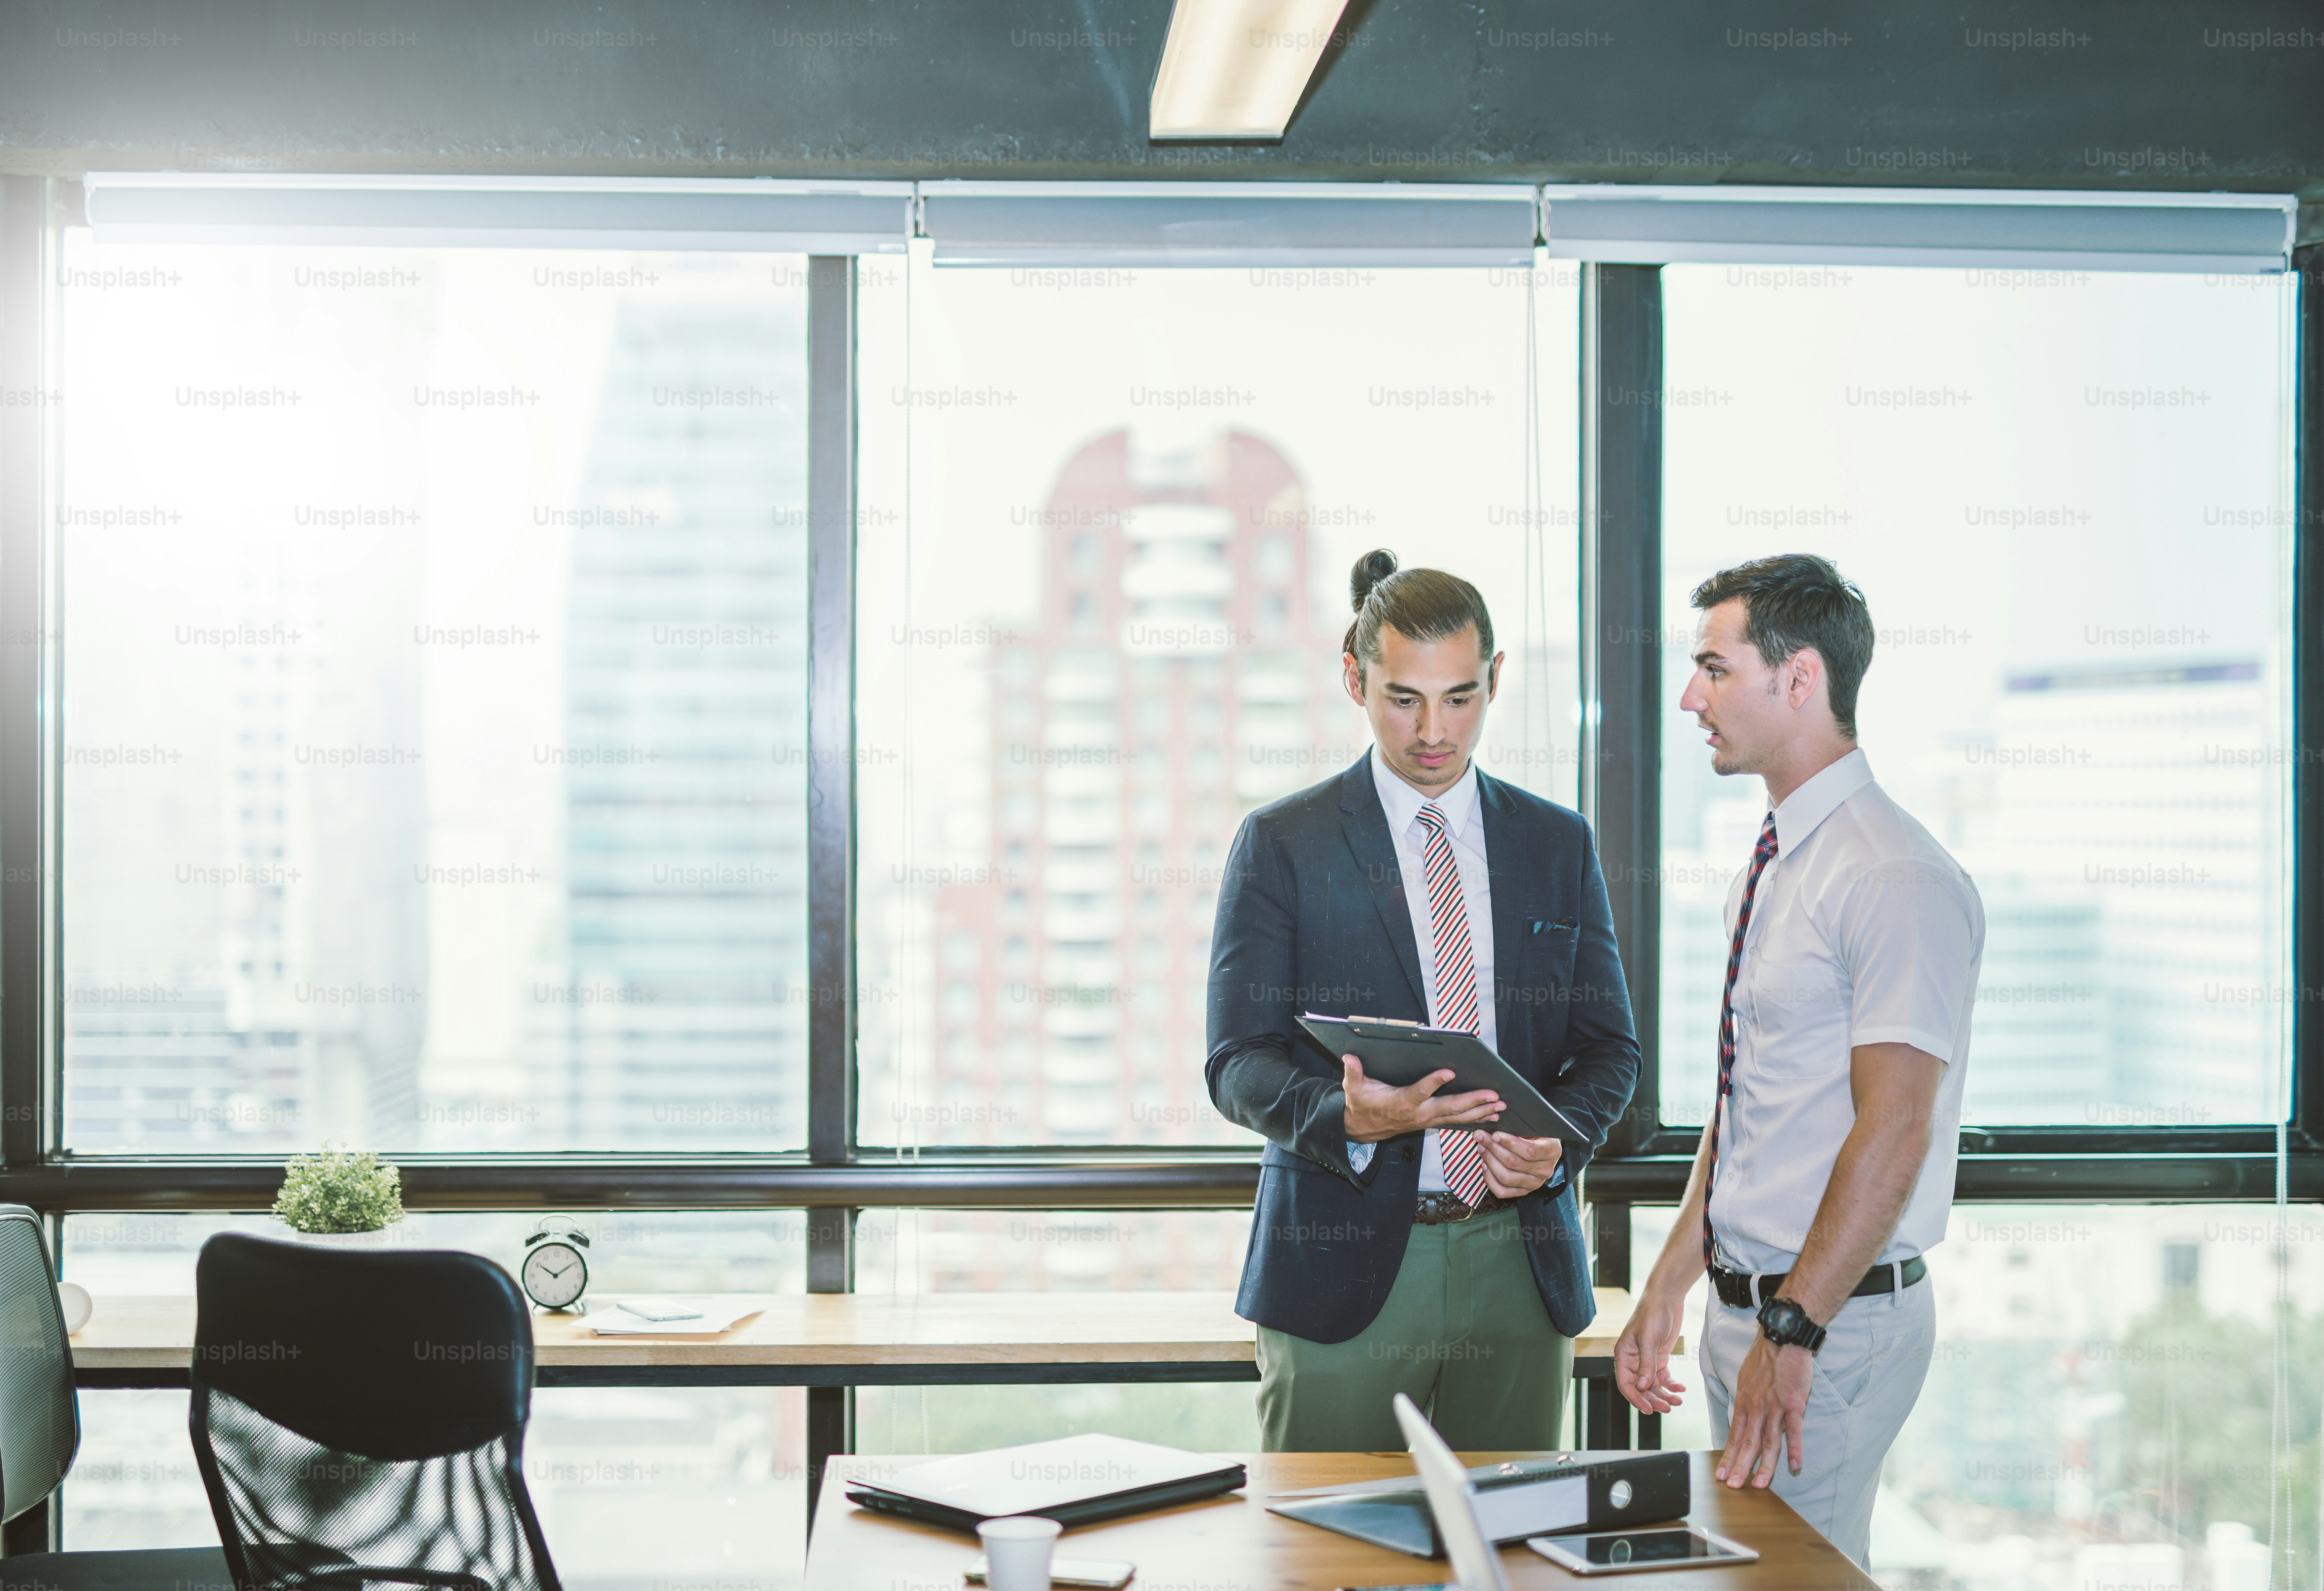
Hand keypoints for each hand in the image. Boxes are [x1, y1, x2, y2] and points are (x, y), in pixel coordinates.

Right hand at [1340, 1055, 1501, 1142]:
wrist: (1362, 1130)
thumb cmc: (1361, 1105)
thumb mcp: (1354, 1089)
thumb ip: (1353, 1073)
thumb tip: (1348, 1057)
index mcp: (1401, 1102)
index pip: (1420, 1091)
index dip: (1434, 1082)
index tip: (1449, 1071)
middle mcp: (1418, 1114)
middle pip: (1449, 1108)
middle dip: (1473, 1101)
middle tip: (1494, 1095)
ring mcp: (1427, 1120)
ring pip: (1458, 1117)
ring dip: (1480, 1111)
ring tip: (1500, 1106)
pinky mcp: (1431, 1122)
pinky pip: (1456, 1122)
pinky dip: (1475, 1119)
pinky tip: (1490, 1116)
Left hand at [1475, 1132, 1560, 1196]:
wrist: (1545, 1150)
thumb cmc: (1537, 1135)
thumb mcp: (1535, 1128)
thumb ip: (1519, 1128)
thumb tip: (1493, 1130)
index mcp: (1551, 1152)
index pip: (1528, 1151)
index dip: (1509, 1143)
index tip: (1494, 1134)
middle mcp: (1545, 1170)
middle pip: (1513, 1163)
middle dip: (1493, 1148)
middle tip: (1481, 1137)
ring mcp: (1534, 1184)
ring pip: (1506, 1177)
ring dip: (1489, 1161)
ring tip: (1482, 1148)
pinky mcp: (1524, 1192)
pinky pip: (1503, 1192)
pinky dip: (1490, 1179)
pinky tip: (1485, 1165)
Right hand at [1614, 1287, 1688, 1415]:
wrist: (1667, 1298)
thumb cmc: (1652, 1313)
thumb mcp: (1648, 1338)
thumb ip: (1646, 1363)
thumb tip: (1643, 1386)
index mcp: (1624, 1355)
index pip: (1625, 1383)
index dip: (1635, 1398)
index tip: (1648, 1409)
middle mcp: (1634, 1360)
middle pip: (1641, 1387)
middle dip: (1653, 1399)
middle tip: (1667, 1408)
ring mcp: (1647, 1360)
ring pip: (1653, 1385)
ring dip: (1665, 1394)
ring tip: (1678, 1400)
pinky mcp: (1659, 1357)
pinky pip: (1664, 1377)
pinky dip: (1672, 1384)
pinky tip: (1681, 1388)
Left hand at [1716, 1332, 1812, 1488]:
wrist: (1783, 1338)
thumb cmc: (1765, 1359)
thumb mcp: (1745, 1380)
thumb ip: (1745, 1401)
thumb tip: (1742, 1417)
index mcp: (1744, 1402)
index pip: (1734, 1435)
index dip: (1728, 1456)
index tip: (1721, 1473)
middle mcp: (1756, 1408)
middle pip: (1748, 1443)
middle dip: (1740, 1467)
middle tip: (1733, 1486)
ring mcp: (1775, 1407)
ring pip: (1768, 1442)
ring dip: (1764, 1466)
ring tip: (1760, 1485)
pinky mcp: (1794, 1404)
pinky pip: (1793, 1431)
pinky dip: (1795, 1449)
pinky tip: (1796, 1466)